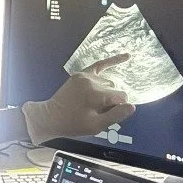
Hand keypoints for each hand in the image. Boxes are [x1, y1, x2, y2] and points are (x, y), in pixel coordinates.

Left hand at [21, 54, 135, 144]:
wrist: (51, 117)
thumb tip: (132, 106)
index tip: (106, 114)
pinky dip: (113, 61)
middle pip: (113, 89)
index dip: (117, 108)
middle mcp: (91, 82)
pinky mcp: (80, 74)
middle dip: (110, 101)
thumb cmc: (73, 124)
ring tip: (92, 103)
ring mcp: (85, 76)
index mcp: (95, 95)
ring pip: (107, 82)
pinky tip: (128, 56)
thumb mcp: (95, 126)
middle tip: (96, 112)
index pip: (121, 98)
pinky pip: (100, 64)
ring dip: (105, 92)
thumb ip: (115, 116)